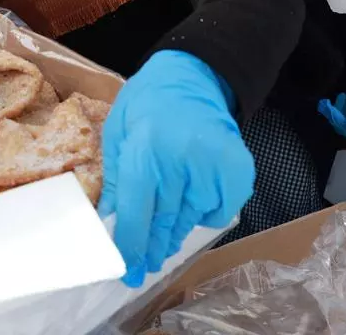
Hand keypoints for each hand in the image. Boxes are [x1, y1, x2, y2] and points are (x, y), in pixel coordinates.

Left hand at [100, 50, 252, 287]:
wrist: (192, 76)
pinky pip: (215, 211)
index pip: (136, 213)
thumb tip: (109, 222)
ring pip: (189, 220)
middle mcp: (180, 162)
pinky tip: (189, 203)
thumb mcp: (117, 133)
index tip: (127, 269)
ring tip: (162, 242)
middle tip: (143, 267)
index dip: (131, 246)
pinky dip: (201, 215)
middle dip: (152, 248)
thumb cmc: (146, 102)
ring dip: (173, 234)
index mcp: (144, 150)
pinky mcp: (236, 172)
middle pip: (163, 221)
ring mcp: (212, 168)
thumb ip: (115, 179)